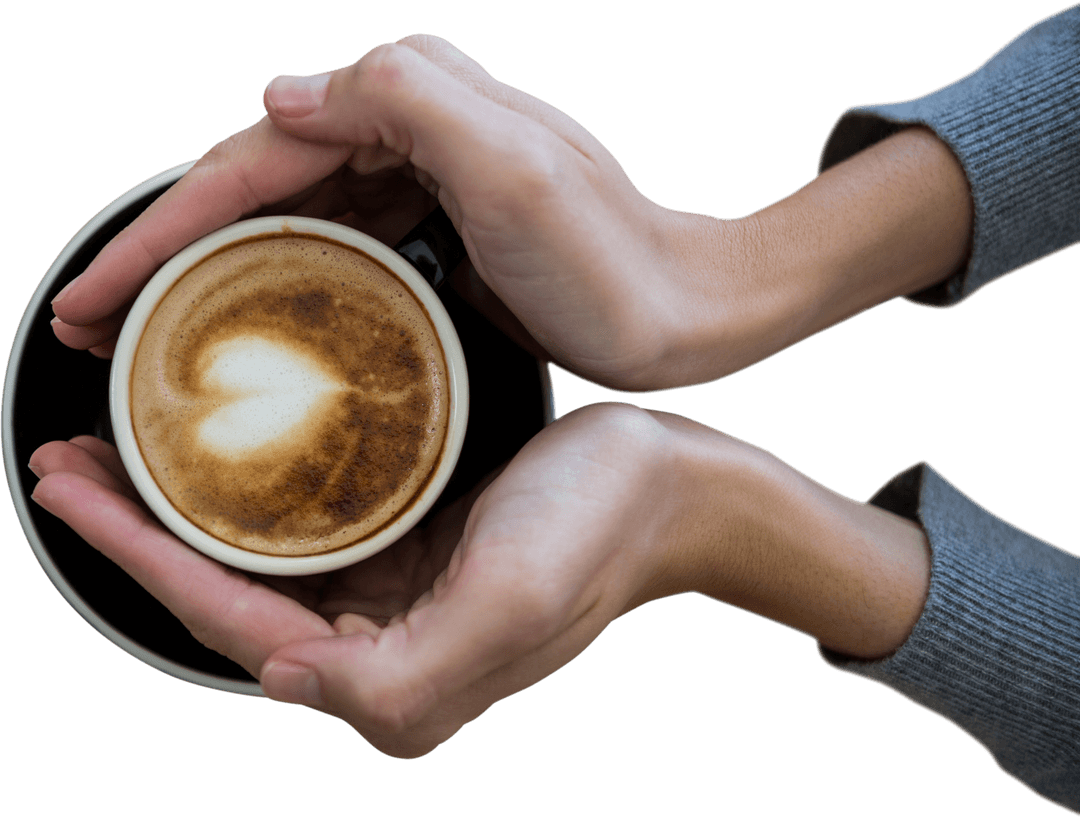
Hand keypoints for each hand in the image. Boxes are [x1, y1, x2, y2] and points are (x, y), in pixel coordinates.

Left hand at [29, 403, 685, 756]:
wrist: (671, 486)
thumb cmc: (602, 529)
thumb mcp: (511, 601)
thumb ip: (402, 676)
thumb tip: (287, 678)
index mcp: (394, 685)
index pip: (234, 621)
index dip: (141, 558)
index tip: (72, 490)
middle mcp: (380, 656)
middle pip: (226, 595)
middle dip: (138, 532)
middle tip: (68, 460)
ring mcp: (392, 604)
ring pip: (254, 562)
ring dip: (180, 509)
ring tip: (115, 450)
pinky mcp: (409, 556)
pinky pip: (302, 534)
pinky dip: (243, 495)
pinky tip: (220, 454)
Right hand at [49, 36, 709, 388]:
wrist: (680, 312)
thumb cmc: (611, 258)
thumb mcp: (516, 166)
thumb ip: (406, 98)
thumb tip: (284, 96)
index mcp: (410, 104)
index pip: (252, 161)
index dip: (159, 229)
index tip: (93, 295)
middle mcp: (410, 134)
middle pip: (256, 189)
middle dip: (165, 252)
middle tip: (93, 324)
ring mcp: (421, 187)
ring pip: (286, 223)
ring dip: (210, 272)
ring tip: (148, 333)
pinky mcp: (437, 237)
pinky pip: (334, 250)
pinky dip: (280, 283)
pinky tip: (249, 324)